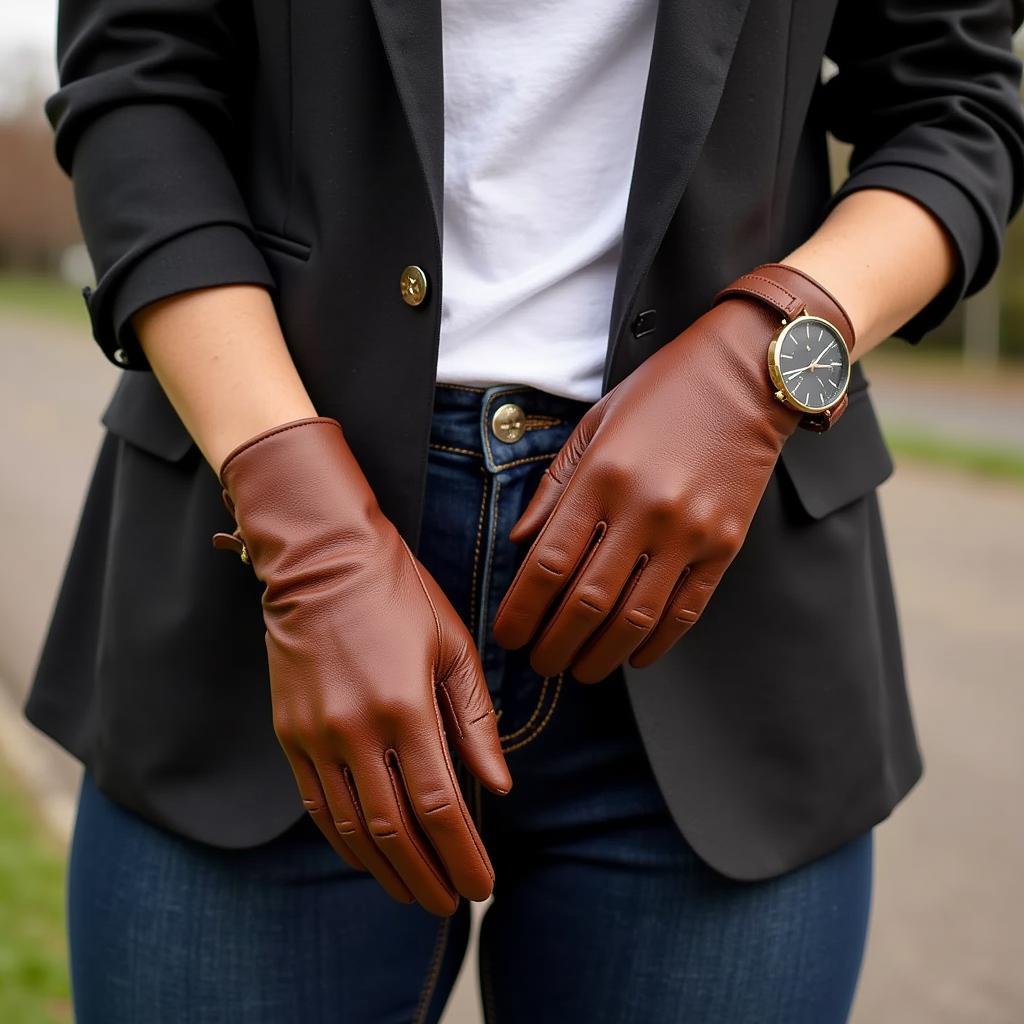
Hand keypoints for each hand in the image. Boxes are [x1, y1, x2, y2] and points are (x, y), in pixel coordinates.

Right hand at [213, 417, 510, 915]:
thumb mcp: (453, 645)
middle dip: (428, 877)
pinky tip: (367, 857)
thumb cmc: (398, 593)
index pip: (440, 807)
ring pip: (351, 829)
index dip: (464, 856)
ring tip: (415, 893)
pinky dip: (345, 841)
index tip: (484, 885)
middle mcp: (356, 731)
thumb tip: (499, 784)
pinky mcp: (290, 734)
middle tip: (453, 904)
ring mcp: (316, 736)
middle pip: (395, 832)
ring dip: (385, 871)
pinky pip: (317, 806)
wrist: (320, 558)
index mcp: (407, 706)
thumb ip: (476, 719)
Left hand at [492, 298, 800, 682]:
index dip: (522, 611)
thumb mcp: (594, 424)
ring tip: (579, 670)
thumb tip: (522, 544)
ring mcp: (689, 532)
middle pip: (586, 602)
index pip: (548, 564)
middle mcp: (644, 509)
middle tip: (538, 664)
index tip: (508, 635)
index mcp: (602, 476)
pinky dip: (655, 644)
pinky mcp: (725, 546)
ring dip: (599, 656)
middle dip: (554, 645)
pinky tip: (632, 656)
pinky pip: (685, 611)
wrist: (746, 375)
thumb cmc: (662, 394)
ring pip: (635, 619)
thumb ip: (554, 486)